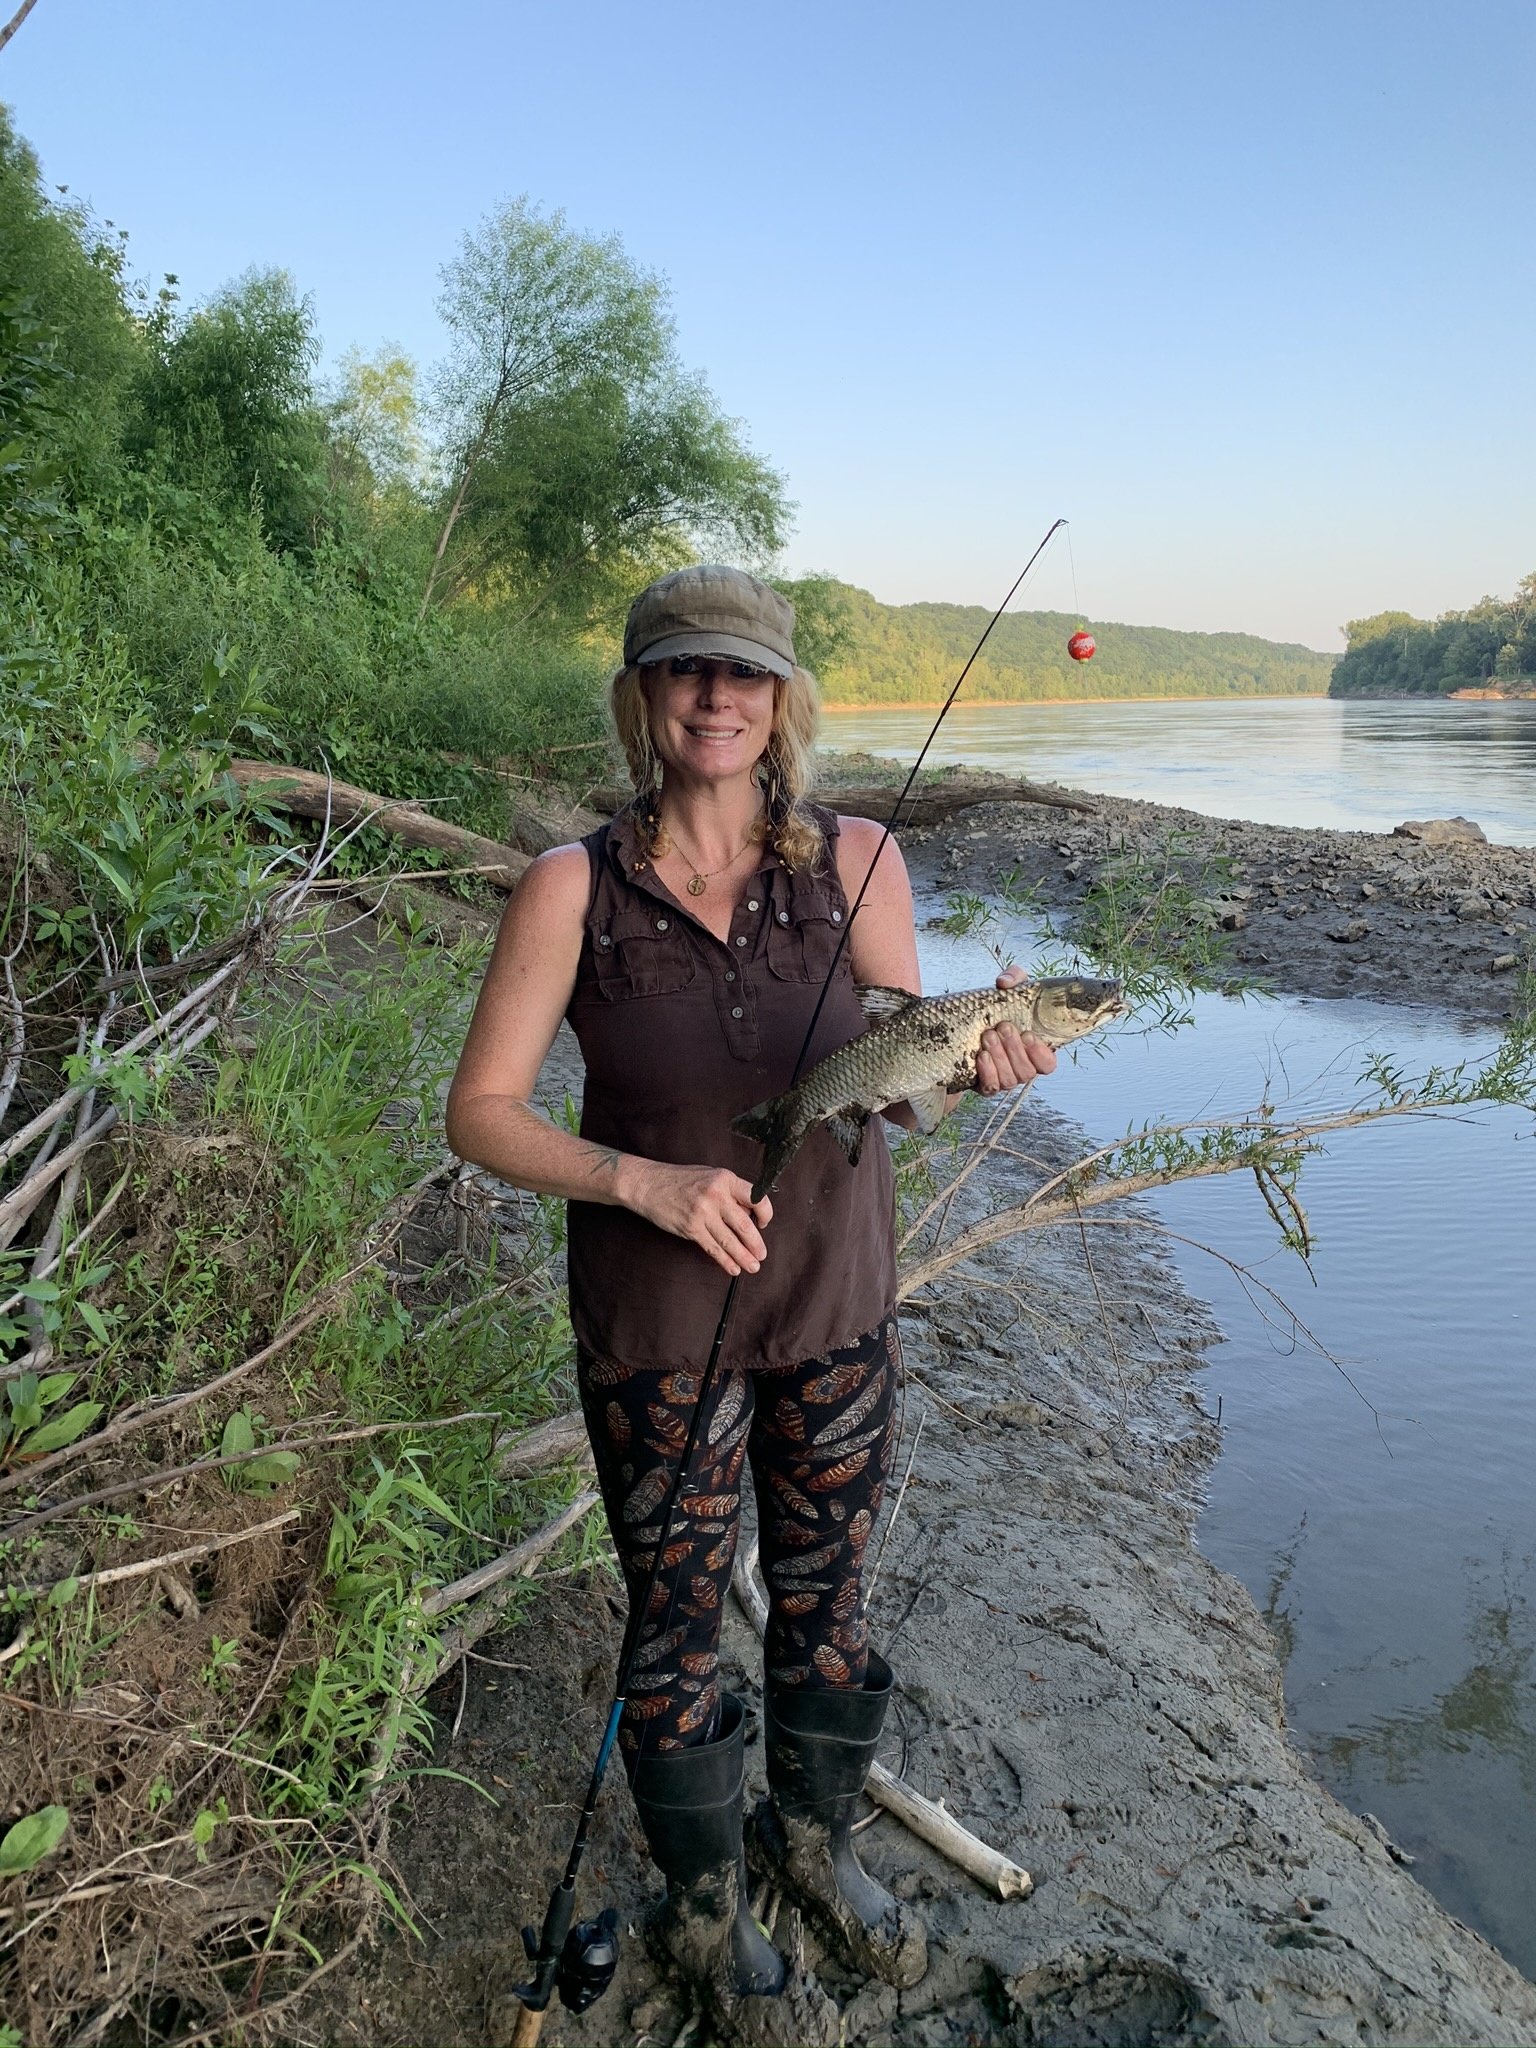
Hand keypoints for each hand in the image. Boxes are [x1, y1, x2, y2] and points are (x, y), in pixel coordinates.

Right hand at [624, 1161, 773, 1276]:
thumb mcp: (710, 1176)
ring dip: (744, 1257)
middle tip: (761, 1255)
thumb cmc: (680, 1180)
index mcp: (725, 1179)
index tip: (763, 1224)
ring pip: (730, 1241)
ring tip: (753, 1266)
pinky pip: (712, 1248)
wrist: (649, 1184)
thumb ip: (730, 1193)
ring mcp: (703, 1213)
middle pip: (744, 1226)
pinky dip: (725, 1261)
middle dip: (756, 1244)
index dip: (765, 1214)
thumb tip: (749, 1213)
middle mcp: (716, 1196)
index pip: (756, 1199)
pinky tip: (733, 1268)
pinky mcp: (691, 1228)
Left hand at [975, 964, 1056, 1095]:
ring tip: (988, 1036)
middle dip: (1014, 1049)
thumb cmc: (995, 1008)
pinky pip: (990, 1088)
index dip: (1041, 1054)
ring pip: (1010, 1080)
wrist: (961, 1026)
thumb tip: (1004, 982)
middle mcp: (1021, 1068)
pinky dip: (987, 1073)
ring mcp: (1003, 1079)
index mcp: (1034, 1050)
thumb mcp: (1008, 989)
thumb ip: (1014, 977)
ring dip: (999, 1057)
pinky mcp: (984, 1085)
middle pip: (1027, 1072)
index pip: (1048, 1065)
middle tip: (1002, 1027)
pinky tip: (981, 1056)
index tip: (1028, 1035)